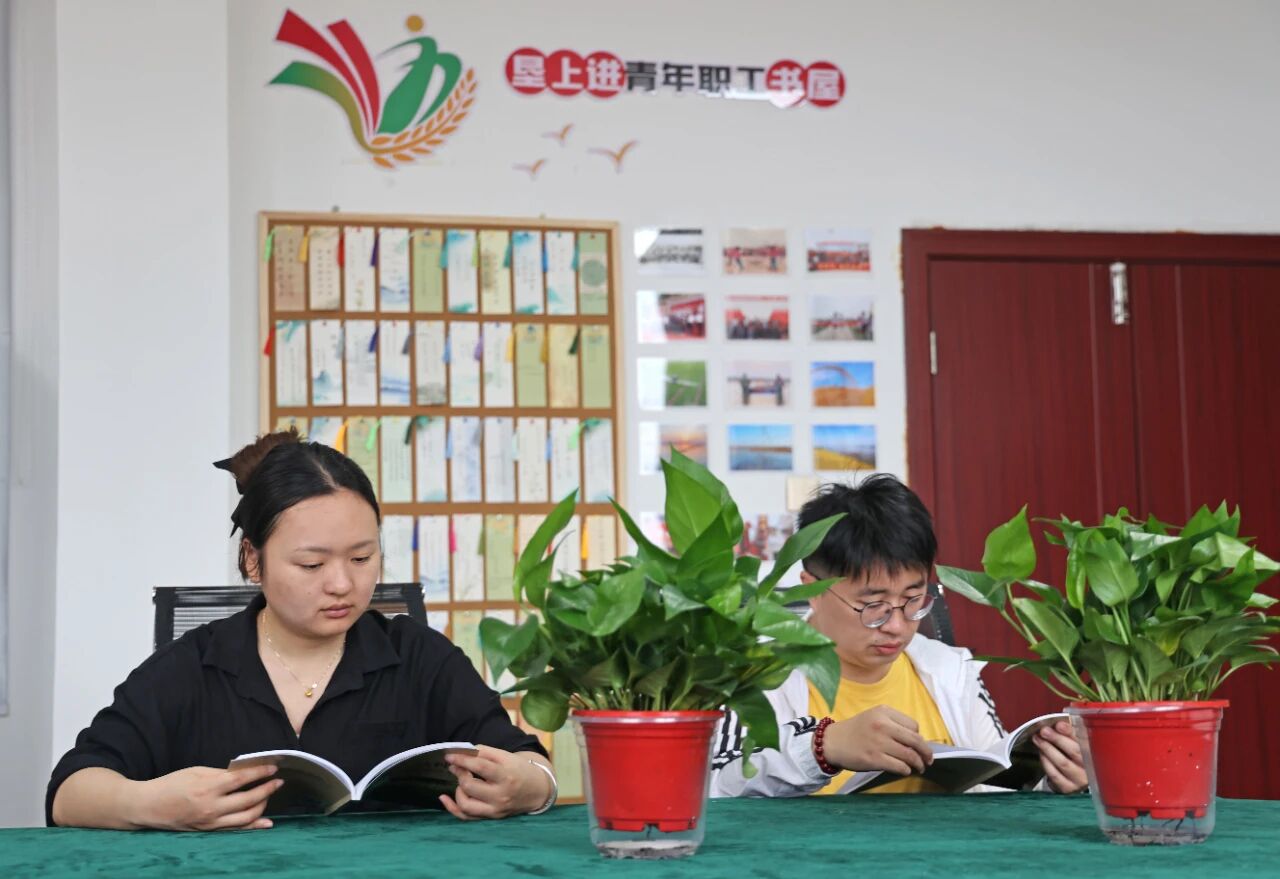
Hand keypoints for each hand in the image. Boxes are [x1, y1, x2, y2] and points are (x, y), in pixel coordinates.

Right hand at [134, 764, 281, 830]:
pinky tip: (266, 822)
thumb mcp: (196, 771)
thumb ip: (220, 773)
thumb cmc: (171, 784)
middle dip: (267, 790)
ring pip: (246, 817)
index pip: (241, 780)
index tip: (274, 767)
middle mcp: (211, 807)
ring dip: (262, 806)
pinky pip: (235, 829)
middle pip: (248, 800)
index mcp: (207, 788)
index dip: (260, 773)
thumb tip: (243, 773)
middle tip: (279, 782)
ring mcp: (211, 822)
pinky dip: (253, 826)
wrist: (148, 806)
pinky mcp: (209, 831)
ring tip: (270, 795)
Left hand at [439, 746, 551, 819]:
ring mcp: (495, 809)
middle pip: (470, 786)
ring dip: (458, 789)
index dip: (462, 760)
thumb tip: (463, 752)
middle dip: (459, 773)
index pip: (480, 767)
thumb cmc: (519, 769)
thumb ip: (485, 752)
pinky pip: (466, 817)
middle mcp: (500, 795)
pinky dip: (452, 808)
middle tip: (456, 766)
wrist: (536, 790)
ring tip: (462, 780)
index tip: (449, 755)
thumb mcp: (506, 756)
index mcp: (506, 776)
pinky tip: (444, 798)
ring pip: (465, 804)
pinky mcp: (491, 817)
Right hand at [819, 706, 934, 775]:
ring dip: (918, 764)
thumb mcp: (873, 717)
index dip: (918, 737)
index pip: (913, 726)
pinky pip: (899, 766)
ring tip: (919, 768)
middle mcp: (882, 725)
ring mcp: (878, 743)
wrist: (832, 742)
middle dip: (926, 752)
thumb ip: (893, 724)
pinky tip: (905, 770)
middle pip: (916, 740)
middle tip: (929, 760)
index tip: (917, 745)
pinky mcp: (874, 759)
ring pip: (909, 755)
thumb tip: (916, 741)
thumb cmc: (855, 731)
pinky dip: (906, 770)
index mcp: (884, 712)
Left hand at [1035, 720, 1088, 792]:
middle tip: (1044, 731)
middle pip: (1075, 752)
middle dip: (1057, 739)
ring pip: (1063, 763)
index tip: (1059, 725)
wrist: (1075, 779)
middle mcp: (1092, 768)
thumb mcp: (1078, 742)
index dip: (1071, 732)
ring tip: (1038, 739)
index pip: (1085, 740)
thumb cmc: (1076, 756)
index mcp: (1096, 752)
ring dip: (1048, 749)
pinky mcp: (1069, 788)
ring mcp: (1081, 780)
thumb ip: (1072, 733)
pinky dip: (1046, 762)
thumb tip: (1059, 723)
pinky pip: (1055, 774)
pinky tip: (1041, 754)